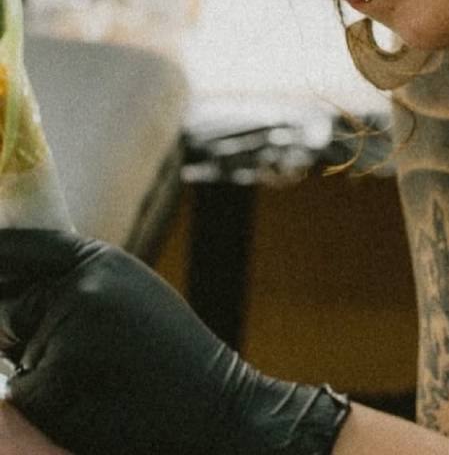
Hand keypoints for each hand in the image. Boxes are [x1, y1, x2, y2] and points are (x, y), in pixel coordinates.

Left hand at [0, 230, 348, 454]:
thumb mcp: (129, 297)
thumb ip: (75, 285)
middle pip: (10, 307)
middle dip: (21, 328)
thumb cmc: (171, 359)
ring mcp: (65, 341)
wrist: (216, 414)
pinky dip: (45, 408)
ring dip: (39, 372)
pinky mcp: (51, 392)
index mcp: (100, 261)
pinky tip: (95, 408)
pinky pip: (23, 398)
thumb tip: (8, 295)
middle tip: (87, 352)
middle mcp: (80, 291)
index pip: (22, 246)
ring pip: (16, 358)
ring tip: (104, 383)